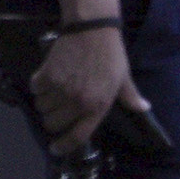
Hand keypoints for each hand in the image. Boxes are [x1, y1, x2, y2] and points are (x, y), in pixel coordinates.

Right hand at [32, 25, 144, 156]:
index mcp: (97, 105)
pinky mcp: (46, 75)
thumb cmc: (111, 54)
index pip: (77, 136)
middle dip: (53, 121)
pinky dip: (39, 86)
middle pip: (53, 124)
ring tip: (55, 91)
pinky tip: (48, 79)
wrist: (92, 29)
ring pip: (42, 108)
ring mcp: (60, 89)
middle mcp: (77, 101)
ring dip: (46, 103)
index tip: (56, 149)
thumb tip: (144, 108)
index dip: (64, 146)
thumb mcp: (123, 77)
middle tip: (58, 110)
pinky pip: (35, 90)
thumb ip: (130, 97)